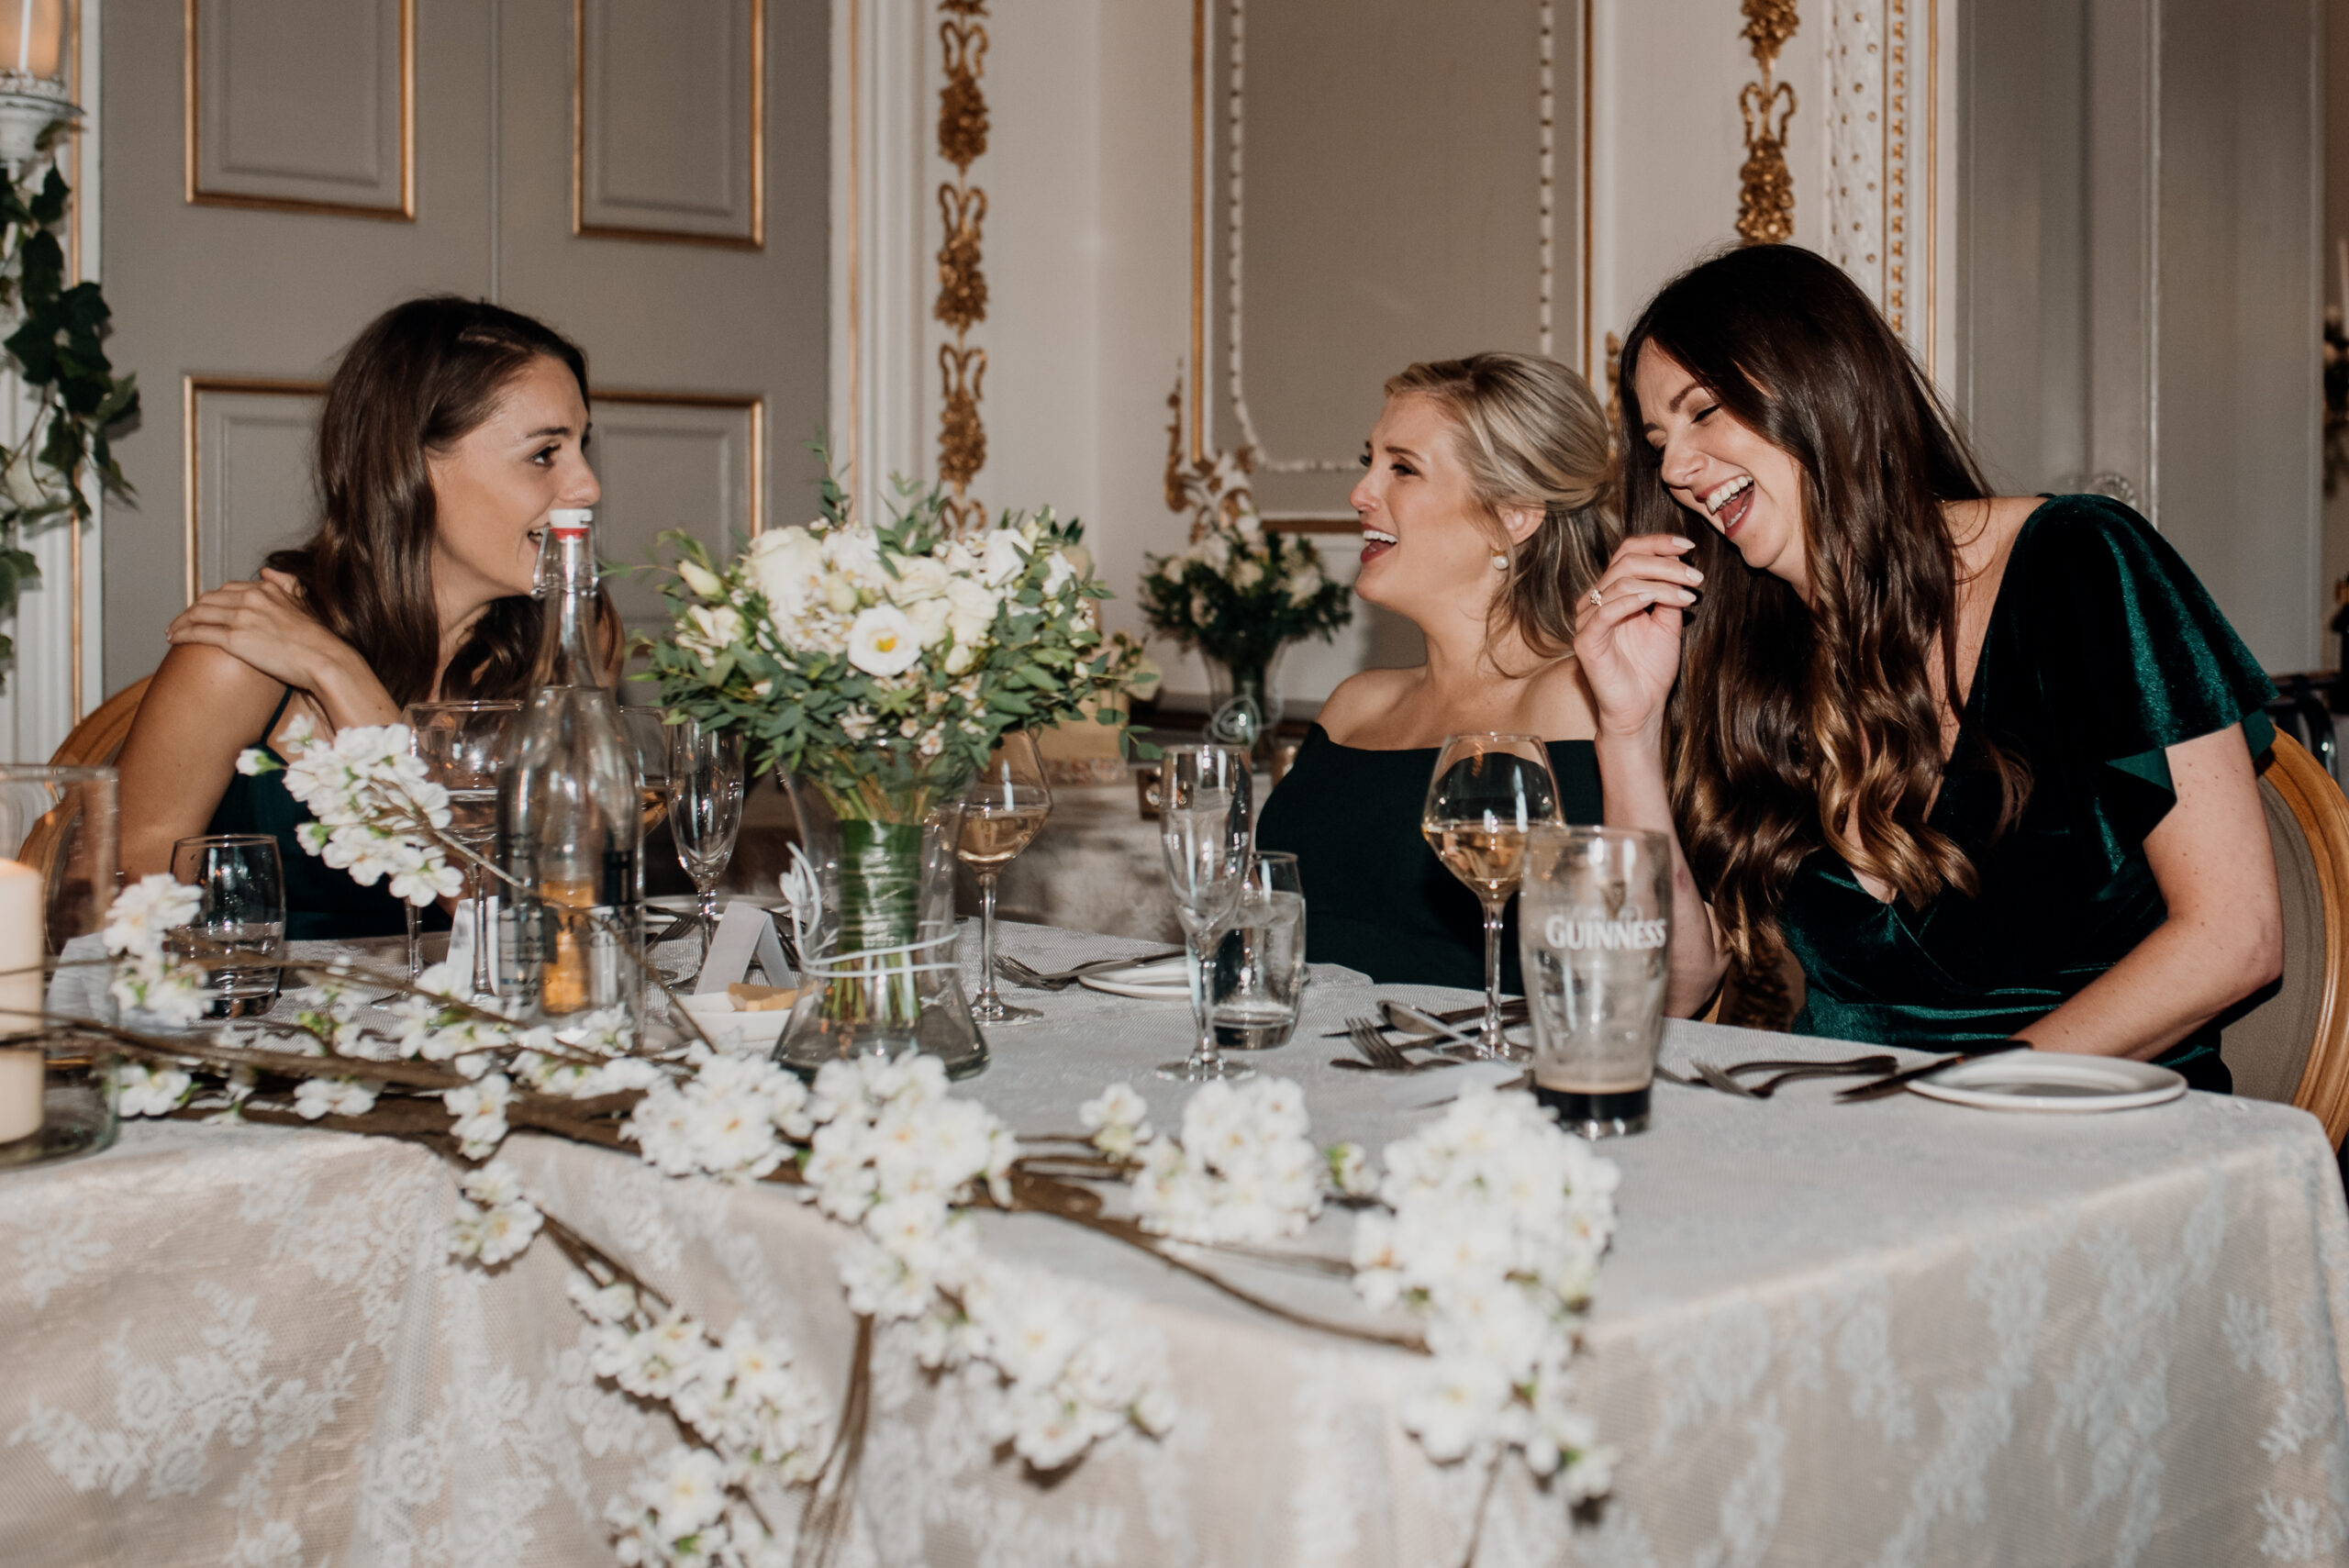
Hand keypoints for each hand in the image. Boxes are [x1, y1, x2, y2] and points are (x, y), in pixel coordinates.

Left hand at [166, 569, 360, 695]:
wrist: (325, 660)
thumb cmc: (319, 640)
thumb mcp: (305, 602)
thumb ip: (287, 583)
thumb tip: (267, 571)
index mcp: (266, 590)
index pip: (228, 589)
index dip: (212, 599)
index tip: (204, 610)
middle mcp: (251, 598)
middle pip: (208, 599)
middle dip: (191, 610)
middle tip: (183, 621)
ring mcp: (241, 617)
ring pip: (198, 614)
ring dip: (180, 621)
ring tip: (172, 631)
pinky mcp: (234, 639)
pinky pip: (198, 632)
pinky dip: (181, 634)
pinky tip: (174, 639)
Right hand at [1572, 535, 1700, 740]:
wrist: (1641, 708)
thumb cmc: (1651, 669)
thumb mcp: (1667, 624)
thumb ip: (1668, 595)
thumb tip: (1681, 566)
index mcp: (1613, 593)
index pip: (1628, 552)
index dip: (1657, 544)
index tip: (1689, 547)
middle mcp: (1596, 601)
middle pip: (1625, 561)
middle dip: (1665, 564)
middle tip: (1695, 577)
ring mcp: (1588, 620)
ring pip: (1620, 583)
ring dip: (1660, 584)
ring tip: (1687, 596)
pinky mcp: (1586, 641)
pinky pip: (1606, 611)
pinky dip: (1633, 601)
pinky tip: (1656, 600)